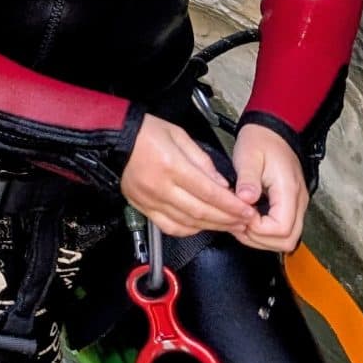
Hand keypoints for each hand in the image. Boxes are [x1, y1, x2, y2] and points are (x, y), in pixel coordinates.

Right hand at [119, 114, 256, 239]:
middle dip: (227, 219)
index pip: (208, 192)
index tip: (247, 210)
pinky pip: (169, 226)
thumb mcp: (179, 135)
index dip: (231, 205)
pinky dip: (188, 230)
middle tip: (244, 221)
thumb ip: (202, 161)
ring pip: (187, 222)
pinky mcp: (143, 207)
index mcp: (171, 165)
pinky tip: (202, 227)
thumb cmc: (145, 133)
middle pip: (200, 212)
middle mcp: (160, 187)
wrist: (115, 139)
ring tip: (229, 225)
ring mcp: (150, 200)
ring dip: (211, 227)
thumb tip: (221, 184)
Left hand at [228, 122, 310, 250]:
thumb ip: (247, 179)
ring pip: (286, 239)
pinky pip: (282, 229)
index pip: (282, 228)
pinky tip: (249, 221)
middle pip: (287, 240)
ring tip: (241, 223)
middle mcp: (298, 201)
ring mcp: (296, 205)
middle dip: (260, 239)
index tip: (242, 217)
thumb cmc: (261, 141)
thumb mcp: (248, 156)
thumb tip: (245, 199)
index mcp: (289, 190)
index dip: (259, 230)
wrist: (272, 132)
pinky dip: (265, 232)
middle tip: (239, 224)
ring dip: (262, 238)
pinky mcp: (290, 206)